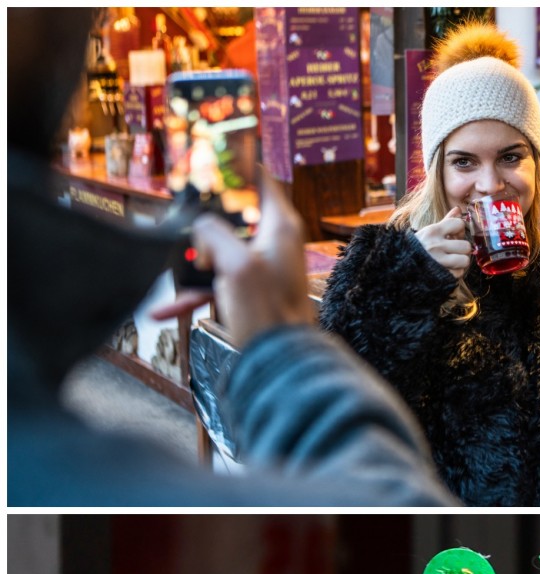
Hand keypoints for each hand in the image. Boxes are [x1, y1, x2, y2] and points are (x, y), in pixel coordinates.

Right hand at [153, 174, 316, 346]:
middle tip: (180, 211)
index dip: (236, 164)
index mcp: (280, 227)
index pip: (261, 179)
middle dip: (204, 216)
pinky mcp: (249, 290)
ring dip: (193, 258)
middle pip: (233, 213)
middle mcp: (273, 243)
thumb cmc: (269, 313)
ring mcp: (260, 266)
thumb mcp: (236, 265)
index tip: (211, 151)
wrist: (280, 360)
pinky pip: (214, 284)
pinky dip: (190, 293)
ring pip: (218, 248)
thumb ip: (214, 234)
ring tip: (173, 263)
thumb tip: (199, 224)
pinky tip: (162, 308)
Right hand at [414, 210, 472, 279]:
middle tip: (453, 251)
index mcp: (432, 231)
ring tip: (451, 261)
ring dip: (460, 262)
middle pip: (466, 245)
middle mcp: (435, 245)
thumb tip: (458, 209)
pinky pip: (459, 273)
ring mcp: (438, 261)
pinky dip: (455, 272)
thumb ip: (446, 221)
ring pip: (465, 260)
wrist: (400, 265)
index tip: (454, 235)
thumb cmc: (419, 247)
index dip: (459, 230)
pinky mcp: (441, 275)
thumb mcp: (429, 232)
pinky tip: (447, 269)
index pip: (459, 224)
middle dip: (462, 249)